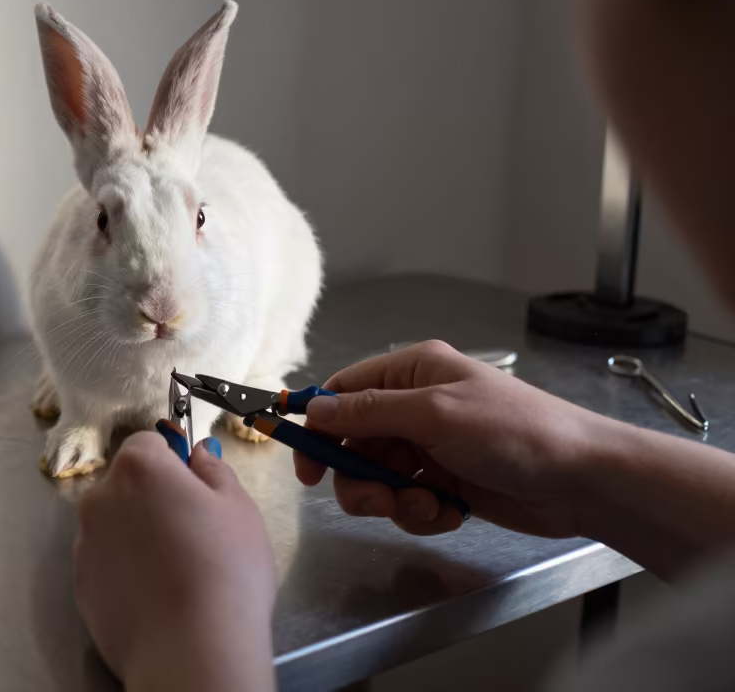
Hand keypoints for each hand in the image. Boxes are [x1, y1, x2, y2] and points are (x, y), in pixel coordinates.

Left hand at [74, 432, 275, 691]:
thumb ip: (214, 470)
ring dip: (137, 534)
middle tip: (194, 532)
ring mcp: (85, 543)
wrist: (191, 651)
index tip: (197, 489)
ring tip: (177, 570)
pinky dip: (125, 570)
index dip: (175, 462)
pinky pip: (106, 563)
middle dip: (154, 497)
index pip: (150, 442)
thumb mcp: (239, 508)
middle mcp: (101, 498)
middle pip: (127, 483)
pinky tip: (157, 594)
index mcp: (139, 467)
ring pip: (115, 524)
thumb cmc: (224, 571)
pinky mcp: (80, 585)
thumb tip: (198, 456)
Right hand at [295, 340, 608, 536]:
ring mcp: (431, 448)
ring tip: (422, 506)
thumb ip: (368, 412)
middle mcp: (417, 407)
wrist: (582, 481)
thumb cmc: (514, 432)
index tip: (303, 461)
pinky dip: (419, 513)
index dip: (318, 425)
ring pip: (376, 478)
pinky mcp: (445, 485)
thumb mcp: (435, 414)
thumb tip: (312, 407)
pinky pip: (406, 501)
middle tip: (374, 498)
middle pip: (354, 443)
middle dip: (359, 476)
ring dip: (390, 499)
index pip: (344, 391)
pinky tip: (446, 513)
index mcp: (413, 373)